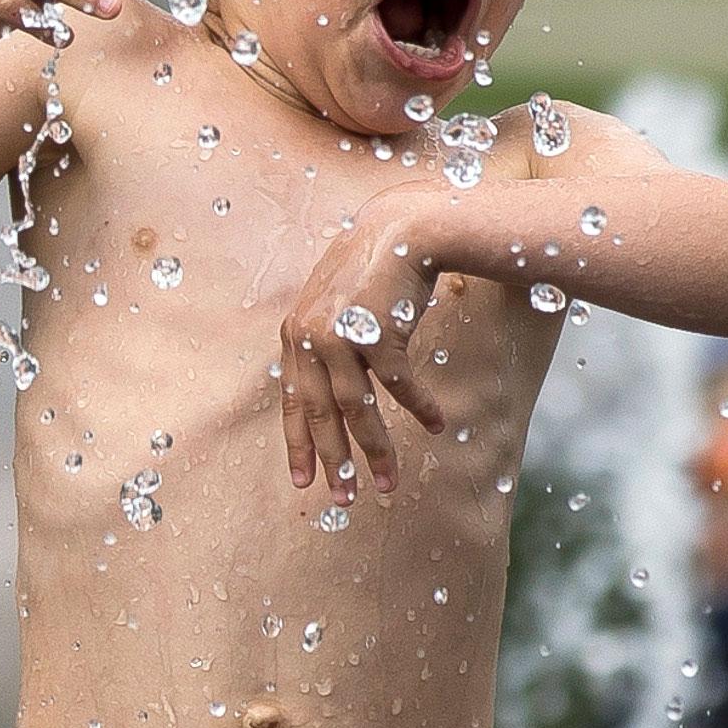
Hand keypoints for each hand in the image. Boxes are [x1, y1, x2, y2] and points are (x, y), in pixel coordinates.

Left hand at [278, 187, 449, 502]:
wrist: (402, 227)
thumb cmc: (371, 269)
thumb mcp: (332, 306)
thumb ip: (322, 344)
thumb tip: (325, 395)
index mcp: (294, 333)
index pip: (293, 402)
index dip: (299, 444)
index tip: (304, 482)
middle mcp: (309, 336)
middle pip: (322, 415)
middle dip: (335, 462)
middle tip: (345, 500)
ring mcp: (341, 335)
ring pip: (358, 410)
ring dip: (376, 450)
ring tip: (388, 484)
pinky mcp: (378, 333)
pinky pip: (399, 386)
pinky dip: (418, 408)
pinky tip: (435, 426)